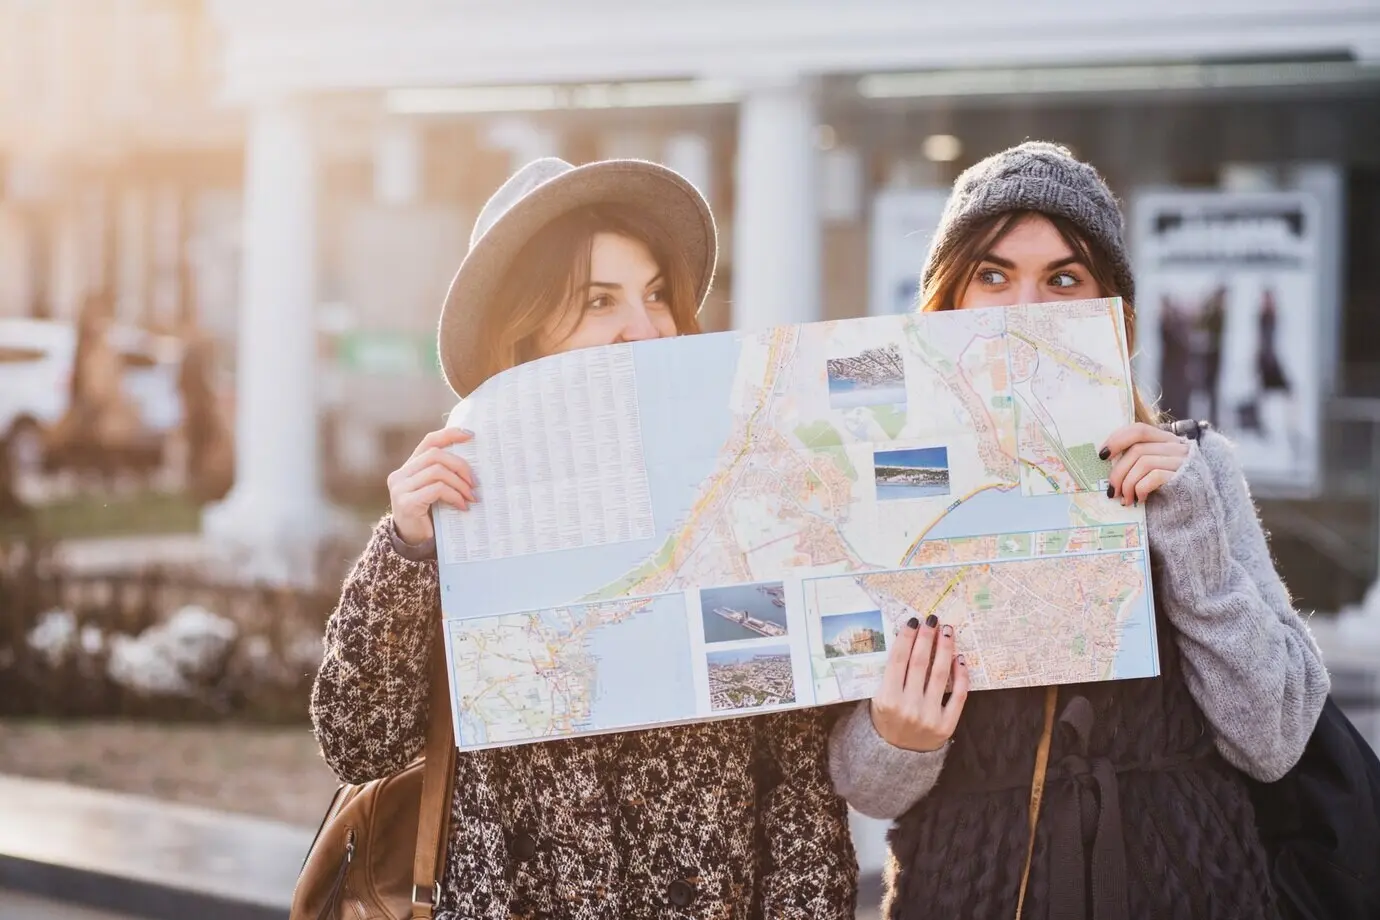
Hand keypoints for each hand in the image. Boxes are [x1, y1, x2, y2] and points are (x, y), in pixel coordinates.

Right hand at [388, 428, 477, 544]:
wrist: (413, 543)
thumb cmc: (429, 516)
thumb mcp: (436, 491)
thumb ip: (444, 475)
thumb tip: (475, 463)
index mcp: (408, 467)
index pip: (429, 442)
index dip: (450, 434)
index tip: (471, 435)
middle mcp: (400, 474)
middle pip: (435, 455)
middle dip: (460, 466)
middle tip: (475, 482)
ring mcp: (400, 488)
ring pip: (437, 471)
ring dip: (459, 484)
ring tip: (471, 496)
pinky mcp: (406, 502)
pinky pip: (436, 489)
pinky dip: (454, 496)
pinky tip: (463, 506)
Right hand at [870, 615, 969, 751]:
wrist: (896, 757)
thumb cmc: (886, 720)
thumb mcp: (878, 699)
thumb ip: (890, 676)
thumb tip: (909, 641)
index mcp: (887, 699)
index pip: (898, 660)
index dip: (906, 638)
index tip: (913, 622)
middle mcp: (908, 707)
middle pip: (920, 663)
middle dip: (927, 638)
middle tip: (932, 620)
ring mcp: (928, 716)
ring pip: (940, 675)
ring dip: (945, 649)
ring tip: (947, 632)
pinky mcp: (946, 725)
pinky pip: (958, 695)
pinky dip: (961, 675)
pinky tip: (960, 658)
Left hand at [1099, 422, 1189, 505]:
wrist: (1200, 510)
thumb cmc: (1172, 490)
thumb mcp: (1155, 469)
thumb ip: (1139, 459)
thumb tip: (1107, 460)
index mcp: (1167, 440)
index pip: (1139, 429)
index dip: (1117, 439)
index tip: (1102, 455)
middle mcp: (1177, 447)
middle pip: (1137, 449)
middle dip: (1118, 471)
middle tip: (1111, 490)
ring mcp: (1182, 461)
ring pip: (1143, 462)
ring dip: (1127, 483)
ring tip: (1125, 499)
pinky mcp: (1185, 477)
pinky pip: (1154, 476)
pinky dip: (1141, 488)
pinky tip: (1140, 499)